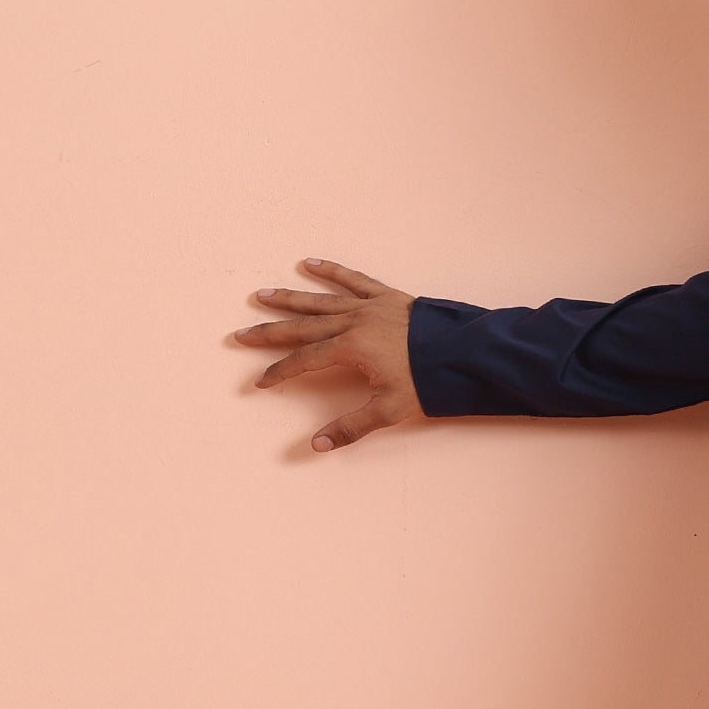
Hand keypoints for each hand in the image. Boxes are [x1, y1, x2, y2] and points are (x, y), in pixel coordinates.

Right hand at [231, 259, 424, 450]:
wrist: (466, 353)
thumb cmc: (430, 382)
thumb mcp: (390, 410)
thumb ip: (351, 427)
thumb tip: (317, 445)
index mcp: (352, 348)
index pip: (305, 360)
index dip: (280, 372)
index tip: (261, 381)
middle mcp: (355, 321)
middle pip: (303, 325)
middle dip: (270, 331)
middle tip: (241, 333)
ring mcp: (370, 305)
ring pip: (321, 299)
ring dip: (290, 298)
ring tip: (262, 294)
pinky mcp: (387, 296)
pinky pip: (353, 279)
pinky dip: (332, 271)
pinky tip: (310, 263)